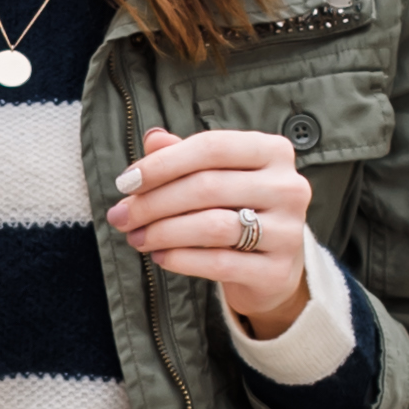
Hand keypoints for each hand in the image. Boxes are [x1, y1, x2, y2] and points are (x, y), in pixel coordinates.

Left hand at [110, 125, 311, 339]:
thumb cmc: (236, 210)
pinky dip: (182, 259)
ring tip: (135, 238)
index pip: (212, 147)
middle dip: (153, 202)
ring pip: (212, 226)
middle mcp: (288, 187)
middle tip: (120, 216)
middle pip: (207, 187)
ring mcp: (288, 231)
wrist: (272, 268)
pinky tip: (160, 256)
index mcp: (273, 152)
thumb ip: (184, 155)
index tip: (125, 182)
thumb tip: (152, 139)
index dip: (163, 163)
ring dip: (163, 232)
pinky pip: (220, 263)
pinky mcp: (277, 270)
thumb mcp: (215, 176)